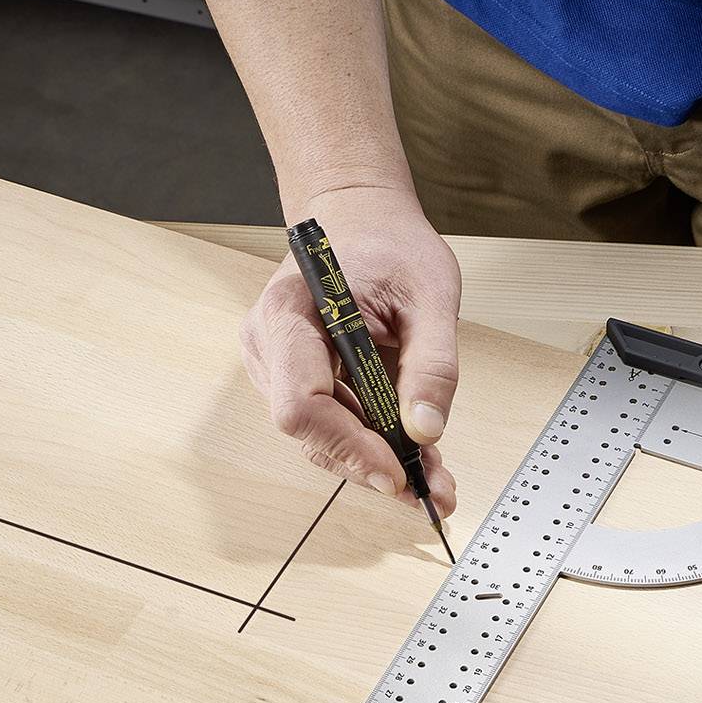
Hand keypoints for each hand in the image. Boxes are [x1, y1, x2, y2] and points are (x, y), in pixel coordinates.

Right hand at [242, 183, 459, 516]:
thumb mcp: (432, 294)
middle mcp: (268, 344)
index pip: (302, 404)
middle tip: (433, 485)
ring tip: (431, 473)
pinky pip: (325, 424)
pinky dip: (367, 443)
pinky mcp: (291, 378)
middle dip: (372, 463)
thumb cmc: (388, 243)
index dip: (349, 447)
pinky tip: (408, 453)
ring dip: (374, 460)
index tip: (399, 472)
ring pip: (318, 438)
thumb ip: (433, 364)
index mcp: (292, 312)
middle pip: (310, 432)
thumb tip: (427, 429)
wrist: (358, 217)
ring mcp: (274, 364)